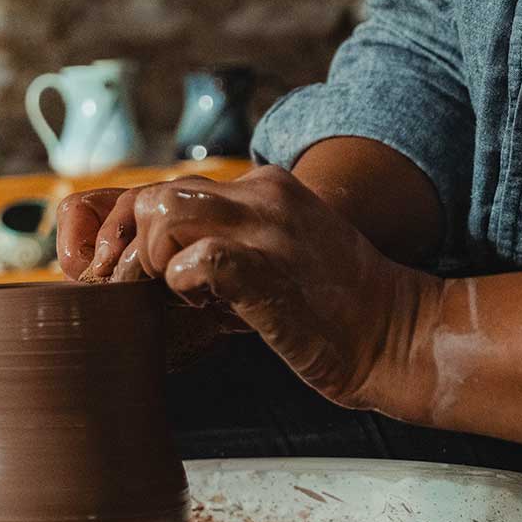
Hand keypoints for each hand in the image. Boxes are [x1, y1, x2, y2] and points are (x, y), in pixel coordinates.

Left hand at [57, 166, 442, 412]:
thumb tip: (153, 257)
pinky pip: (195, 260)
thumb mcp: (272, 254)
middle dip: (131, 246)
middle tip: (147, 285)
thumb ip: (222, 241)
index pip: (165, 186)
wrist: (395, 335)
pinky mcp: (266, 271)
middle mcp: (262, 195)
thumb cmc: (328, 308)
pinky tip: (203, 305)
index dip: (129, 229)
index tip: (125, 268)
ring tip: (181, 292)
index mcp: (262, 188)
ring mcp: (265, 230)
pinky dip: (182, 285)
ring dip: (154, 260)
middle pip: (152, 195)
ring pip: (162, 214)